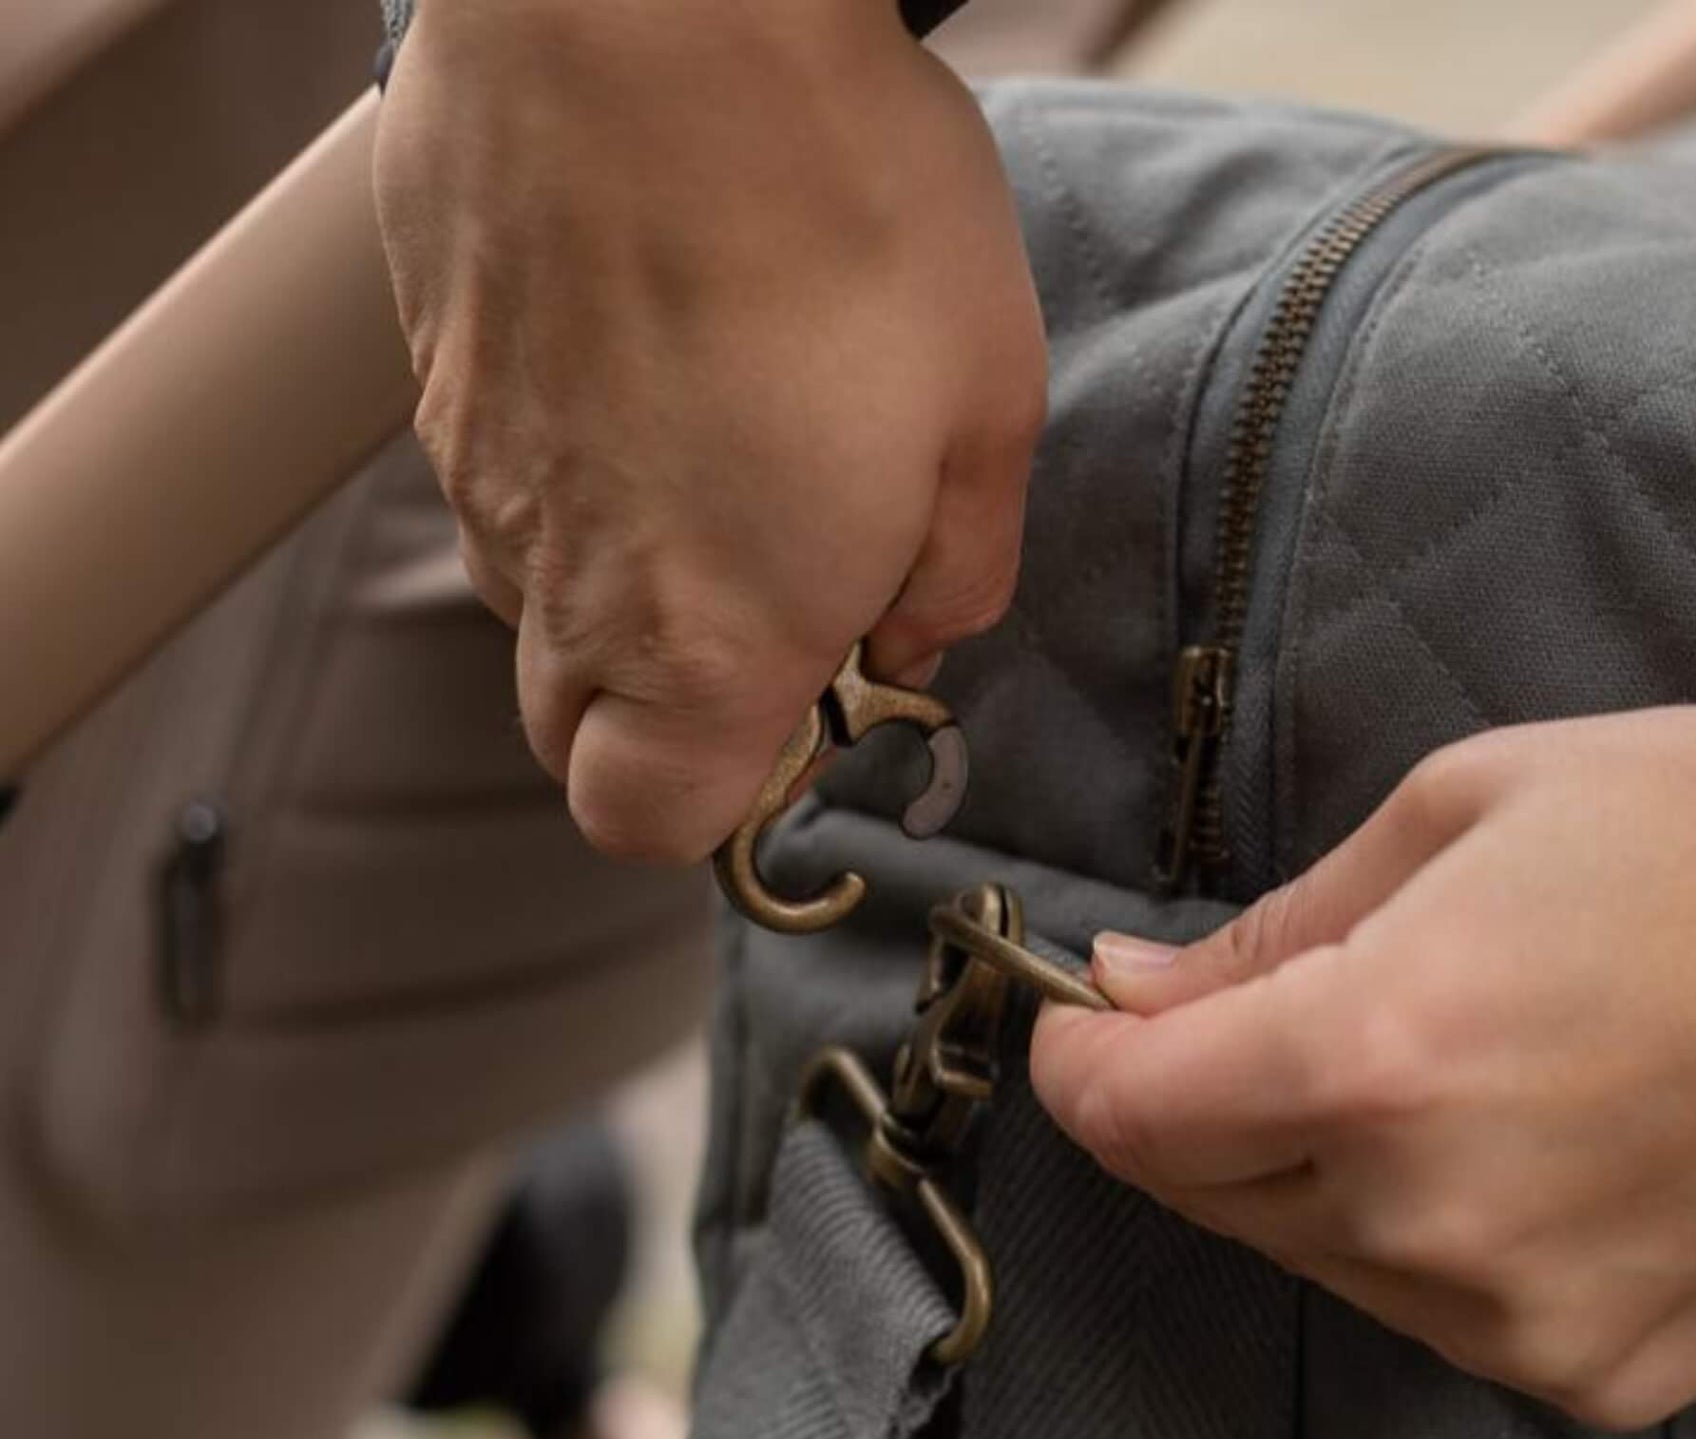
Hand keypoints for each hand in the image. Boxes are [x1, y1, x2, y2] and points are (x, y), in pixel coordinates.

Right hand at [374, 0, 1044, 860]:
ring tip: (701, 456)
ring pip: (524, 602)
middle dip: (652, 713)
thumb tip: (910, 633)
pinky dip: (556, 463)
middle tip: (756, 599)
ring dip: (606, 585)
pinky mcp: (434, 369)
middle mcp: (570, 584)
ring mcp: (482, 474)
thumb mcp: (984, 410)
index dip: (714, 802)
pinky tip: (631, 360)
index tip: (789, 724)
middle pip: (565, 732)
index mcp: (713, 640)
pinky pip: (487, 470)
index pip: (648, 823)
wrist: (653, 1)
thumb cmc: (841, 201)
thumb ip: (954, 571)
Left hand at [1033, 708, 1695, 1427]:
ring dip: (1310, 1169)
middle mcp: (1428, 1220)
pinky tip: (1516, 1147)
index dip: (1078, 1063)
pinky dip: (1425, 1234)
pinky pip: (1437, 1311)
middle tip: (1251, 1019)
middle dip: (1187, 1106)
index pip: (1126, 1114)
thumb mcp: (1465, 810)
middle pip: (1200, 1191)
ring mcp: (1519, 1322)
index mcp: (1379, 1060)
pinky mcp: (1603, 1373)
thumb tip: (1135, 992)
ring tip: (1430, 1064)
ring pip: (1315, 1255)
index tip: (1089, 1021)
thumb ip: (1273, 929)